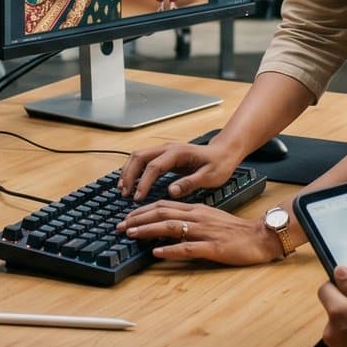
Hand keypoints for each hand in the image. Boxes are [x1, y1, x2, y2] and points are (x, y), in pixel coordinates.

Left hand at [116, 201, 279, 265]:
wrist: (261, 236)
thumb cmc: (236, 231)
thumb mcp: (210, 219)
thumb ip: (190, 220)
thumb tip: (168, 225)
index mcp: (196, 210)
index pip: (163, 205)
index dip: (142, 211)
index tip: (126, 218)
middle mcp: (197, 217)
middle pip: (162, 213)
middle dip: (138, 219)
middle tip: (120, 226)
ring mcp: (204, 232)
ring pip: (171, 227)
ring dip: (148, 230)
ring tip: (131, 234)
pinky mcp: (213, 248)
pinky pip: (188, 247)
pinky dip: (170, 249)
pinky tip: (157, 252)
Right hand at [117, 137, 241, 200]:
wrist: (224, 153)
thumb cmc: (219, 164)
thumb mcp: (209, 177)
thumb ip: (190, 183)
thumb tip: (171, 191)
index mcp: (178, 153)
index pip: (154, 166)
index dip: (144, 182)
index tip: (138, 198)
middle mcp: (168, 148)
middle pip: (139, 157)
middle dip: (129, 175)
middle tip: (125, 194)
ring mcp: (164, 150)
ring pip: (138, 156)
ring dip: (128, 171)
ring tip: (123, 189)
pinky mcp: (164, 156)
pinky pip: (143, 160)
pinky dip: (133, 170)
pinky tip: (130, 183)